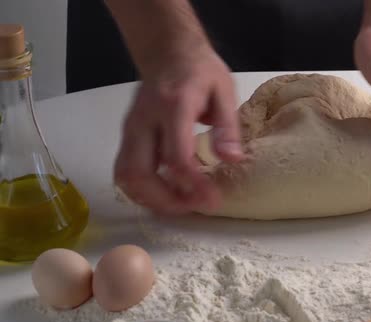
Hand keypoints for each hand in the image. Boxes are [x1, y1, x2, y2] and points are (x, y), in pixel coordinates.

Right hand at [114, 46, 243, 213]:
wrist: (168, 52)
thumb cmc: (200, 70)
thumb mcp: (224, 90)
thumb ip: (227, 126)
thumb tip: (231, 160)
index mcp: (173, 106)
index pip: (175, 156)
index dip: (193, 185)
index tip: (212, 200)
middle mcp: (144, 120)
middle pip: (139, 172)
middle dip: (165, 200)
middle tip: (194, 207)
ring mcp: (130, 129)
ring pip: (126, 176)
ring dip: (150, 199)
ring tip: (181, 204)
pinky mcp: (127, 136)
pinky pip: (125, 170)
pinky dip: (142, 189)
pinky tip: (166, 192)